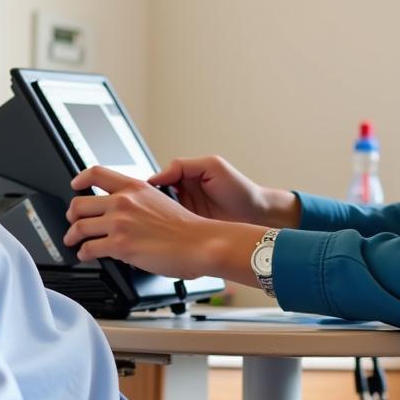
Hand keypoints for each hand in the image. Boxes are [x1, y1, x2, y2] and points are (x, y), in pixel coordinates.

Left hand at [64, 165, 244, 277]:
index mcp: (135, 187)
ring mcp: (119, 223)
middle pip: (79, 203)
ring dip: (72, 236)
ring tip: (74, 242)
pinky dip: (83, 254)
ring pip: (79, 226)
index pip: (96, 173)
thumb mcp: (161, 200)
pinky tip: (87, 256)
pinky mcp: (119, 245)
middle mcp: (123, 201)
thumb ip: (140, 201)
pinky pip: (88, 248)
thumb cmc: (188, 228)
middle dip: (72, 216)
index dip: (79, 179)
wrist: (200, 243)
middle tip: (73, 223)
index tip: (75, 185)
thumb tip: (127, 210)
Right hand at [149, 156, 299, 227]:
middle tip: (146, 210)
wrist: (257, 214)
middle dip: (149, 205)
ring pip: (162, 214)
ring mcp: (187, 212)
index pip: (159, 180)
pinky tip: (164, 233)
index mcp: (186, 176)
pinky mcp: (191, 228)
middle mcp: (184, 194)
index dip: (148, 186)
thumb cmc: (240, 189)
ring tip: (152, 223)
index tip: (141, 193)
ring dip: (157, 218)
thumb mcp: (212, 166)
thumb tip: (160, 174)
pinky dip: (167, 230)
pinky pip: (173, 227)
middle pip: (156, 198)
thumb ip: (184, 166)